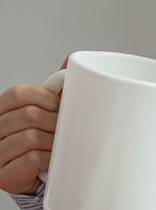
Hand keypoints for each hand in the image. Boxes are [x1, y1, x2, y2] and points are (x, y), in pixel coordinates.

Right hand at [0, 57, 67, 194]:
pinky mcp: (4, 174)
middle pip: (29, 115)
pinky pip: (31, 159)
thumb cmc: (43, 138)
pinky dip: (49, 158)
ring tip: (60, 145)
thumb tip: (70, 60)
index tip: (60, 108)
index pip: (19, 94)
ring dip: (54, 141)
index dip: (47, 99)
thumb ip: (57, 87)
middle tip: (65, 130)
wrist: (35, 173)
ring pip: (31, 137)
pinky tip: (52, 160)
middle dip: (56, 122)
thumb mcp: (48, 110)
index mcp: (4, 108)